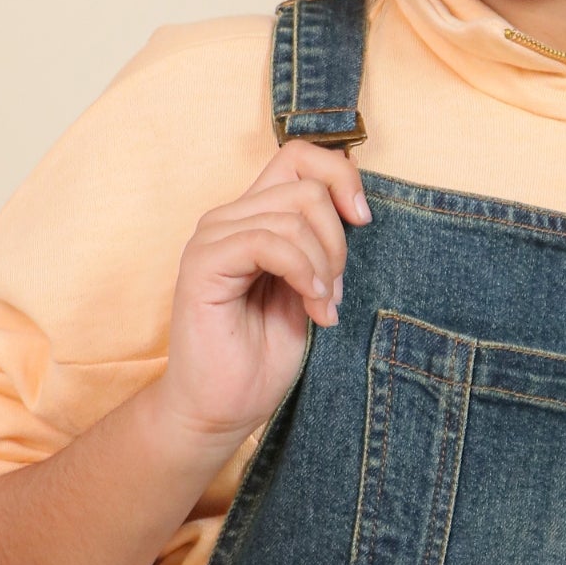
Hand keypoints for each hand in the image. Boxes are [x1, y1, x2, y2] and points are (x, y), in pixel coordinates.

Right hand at [149, 140, 370, 453]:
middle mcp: (229, 218)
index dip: (340, 177)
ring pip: (293, 214)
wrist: (222, 407)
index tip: (363, 220)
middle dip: (338, 241)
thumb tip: (355, 201)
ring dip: (323, 266)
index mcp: (254, 216)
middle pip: (306, 186)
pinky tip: (310, 306)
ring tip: (320, 307)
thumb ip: (322, 242)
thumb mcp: (310, 286)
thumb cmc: (264, 354)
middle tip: (333, 291)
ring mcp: (212, 237)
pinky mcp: (203, 263)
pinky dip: (302, 272)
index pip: (299, 157)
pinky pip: (268, 241)